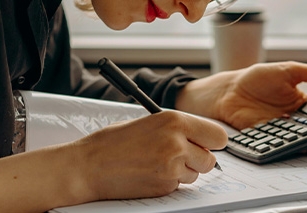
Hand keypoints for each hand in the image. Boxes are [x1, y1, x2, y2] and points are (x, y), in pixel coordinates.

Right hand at [70, 110, 226, 200]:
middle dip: (199, 159)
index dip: (213, 142)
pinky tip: (149, 173)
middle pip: (210, 159)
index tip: (207, 144)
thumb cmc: (113, 142)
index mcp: (175, 120)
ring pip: (196, 175)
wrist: (88, 166)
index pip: (218, 135)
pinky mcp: (164, 186)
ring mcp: (172, 167)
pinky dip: (169, 182)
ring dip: (183, 172)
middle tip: (182, 156)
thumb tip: (198, 137)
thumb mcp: (149, 122)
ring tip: (157, 163)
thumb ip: (176, 128)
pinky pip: (178, 186)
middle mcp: (177, 143)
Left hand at [176, 61, 306, 151]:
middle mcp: (295, 120)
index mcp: (303, 103)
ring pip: (303, 141)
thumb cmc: (259, 78)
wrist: (230, 90)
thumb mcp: (290, 70)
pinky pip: (283, 146)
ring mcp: (282, 131)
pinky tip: (299, 146)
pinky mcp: (269, 139)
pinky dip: (292, 148)